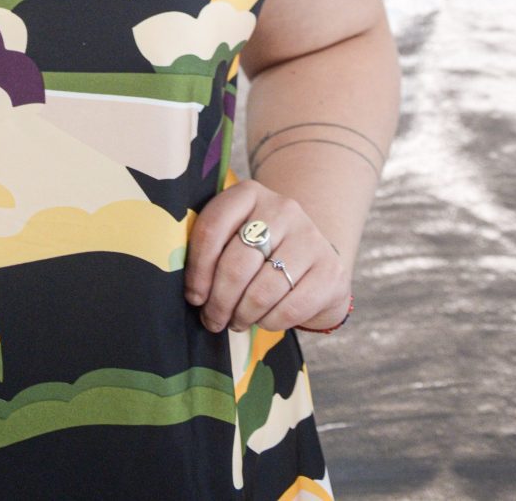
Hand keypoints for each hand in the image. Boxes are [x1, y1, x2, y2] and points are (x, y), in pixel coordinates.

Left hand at [184, 179, 351, 333]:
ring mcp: (310, 238)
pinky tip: (264, 321)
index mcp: (248, 193)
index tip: (193, 296)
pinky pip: (290, 307)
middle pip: (236, 263)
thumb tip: (185, 286)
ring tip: (236, 321)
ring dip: (243, 315)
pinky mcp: (330, 271)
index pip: (213, 228)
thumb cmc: (261, 250)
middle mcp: (282, 208)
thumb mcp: (236, 234)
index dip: (197, 269)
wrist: (314, 256)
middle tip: (212, 319)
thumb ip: (213, 247)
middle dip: (219, 301)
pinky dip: (270, 322)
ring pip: (262, 290)